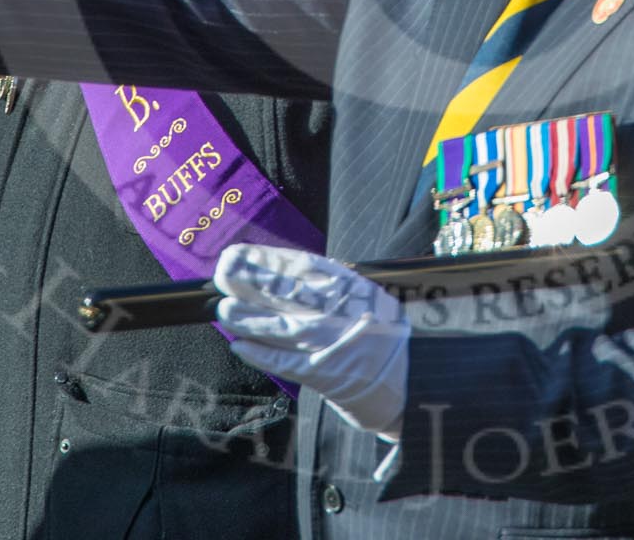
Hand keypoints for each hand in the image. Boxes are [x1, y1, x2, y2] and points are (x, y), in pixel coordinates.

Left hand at [215, 243, 408, 437]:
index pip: (302, 267)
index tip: (240, 254)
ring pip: (283, 327)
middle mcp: (343, 312)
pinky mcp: (327, 374)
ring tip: (225, 309)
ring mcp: (334, 343)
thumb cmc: (381, 335)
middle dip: (252, 282)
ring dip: (250, 319)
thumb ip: (326, 287)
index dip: (267, 260)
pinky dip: (262, 355)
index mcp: (353, 287)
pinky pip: (288, 363)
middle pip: (288, 293)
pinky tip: (240, 346)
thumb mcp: (363, 298)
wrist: (411, 380)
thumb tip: (275, 273)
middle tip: (223, 274)